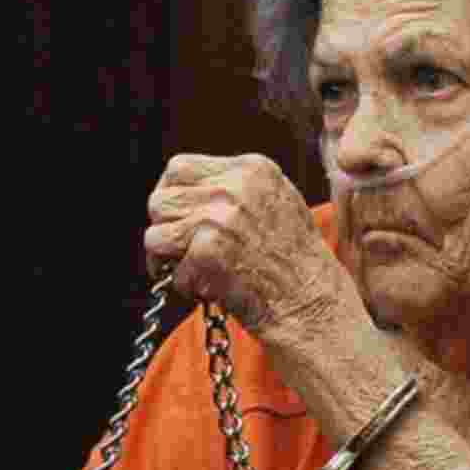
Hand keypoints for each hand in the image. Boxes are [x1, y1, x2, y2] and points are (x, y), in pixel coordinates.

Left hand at [145, 153, 344, 333]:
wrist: (313, 301)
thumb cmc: (298, 262)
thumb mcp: (277, 202)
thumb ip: (236, 189)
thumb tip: (186, 193)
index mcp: (252, 169)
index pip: (179, 167)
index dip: (171, 195)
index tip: (176, 217)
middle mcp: (234, 187)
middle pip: (161, 199)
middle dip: (165, 228)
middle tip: (180, 251)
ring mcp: (219, 218)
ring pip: (156, 234)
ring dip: (169, 259)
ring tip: (196, 273)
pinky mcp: (207, 252)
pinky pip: (169, 270)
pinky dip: (186, 286)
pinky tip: (213, 289)